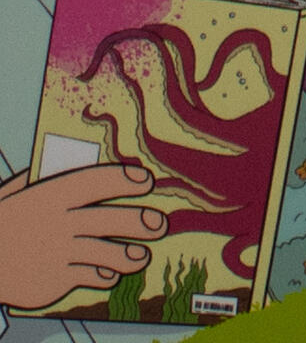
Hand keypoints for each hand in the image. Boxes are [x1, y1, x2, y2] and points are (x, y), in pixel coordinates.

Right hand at [0, 165, 165, 310]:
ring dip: (128, 256)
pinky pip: (87, 277)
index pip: (97, 182)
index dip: (125, 180)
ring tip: (142, 257)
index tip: (146, 181)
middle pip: (110, 220)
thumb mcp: (17, 193)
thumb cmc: (3, 223)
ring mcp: (56, 255)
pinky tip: (111, 274)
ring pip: (104, 253)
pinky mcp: (53, 282)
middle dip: (139, 222)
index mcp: (51, 195)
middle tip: (158, 224)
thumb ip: (44, 176)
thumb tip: (75, 156)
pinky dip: (103, 276)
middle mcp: (58, 224)